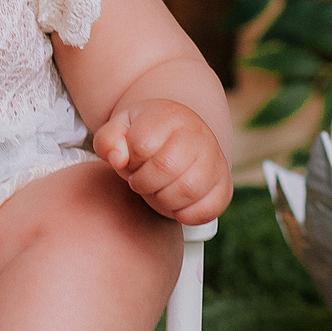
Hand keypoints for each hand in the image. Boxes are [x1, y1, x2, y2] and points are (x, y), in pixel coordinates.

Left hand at [93, 100, 229, 225]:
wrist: (175, 139)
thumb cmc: (143, 137)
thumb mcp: (118, 130)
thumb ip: (108, 141)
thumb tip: (119, 159)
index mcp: (169, 116)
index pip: (142, 144)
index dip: (129, 159)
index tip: (132, 158)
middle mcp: (198, 134)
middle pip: (165, 168)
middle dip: (143, 181)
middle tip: (141, 179)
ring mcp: (215, 160)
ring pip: (187, 190)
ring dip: (162, 199)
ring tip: (157, 189)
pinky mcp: (224, 187)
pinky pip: (206, 211)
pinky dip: (183, 214)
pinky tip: (173, 202)